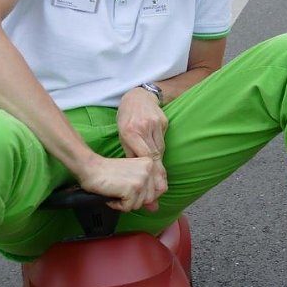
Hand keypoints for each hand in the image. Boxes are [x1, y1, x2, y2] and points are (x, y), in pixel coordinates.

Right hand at [77, 154, 165, 212]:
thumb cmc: (108, 172)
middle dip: (133, 200)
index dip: (143, 195)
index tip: (131, 190)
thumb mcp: (131, 178)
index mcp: (150, 164)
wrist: (90, 168)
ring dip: (125, 203)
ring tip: (115, 191)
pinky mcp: (132, 189)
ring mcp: (142, 179)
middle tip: (120, 190)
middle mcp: (149, 170)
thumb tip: (155, 208)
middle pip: (149, 199)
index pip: (159, 189)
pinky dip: (116, 205)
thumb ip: (145, 192)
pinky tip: (111, 195)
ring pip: (139, 205)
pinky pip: (128, 208)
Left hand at [117, 87, 168, 208]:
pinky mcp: (164, 121)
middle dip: (157, 173)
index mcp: (130, 132)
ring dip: (159, 163)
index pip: (142, 155)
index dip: (148, 171)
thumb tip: (135, 171)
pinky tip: (159, 156)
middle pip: (154, 154)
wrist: (138, 97)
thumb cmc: (127, 118)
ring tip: (160, 179)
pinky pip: (163, 140)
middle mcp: (143, 128)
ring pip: (160, 148)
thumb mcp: (122, 133)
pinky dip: (161, 149)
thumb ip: (129, 151)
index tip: (151, 185)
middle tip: (160, 190)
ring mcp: (155, 124)